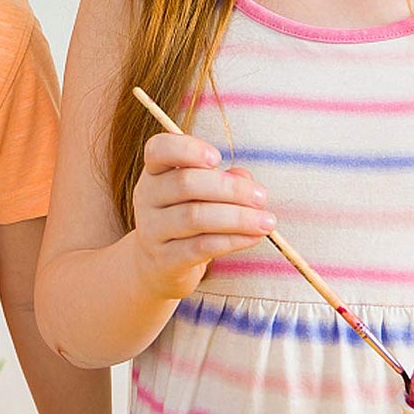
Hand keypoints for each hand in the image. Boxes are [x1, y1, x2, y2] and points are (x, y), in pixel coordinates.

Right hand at [131, 131, 274, 298]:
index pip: (159, 149)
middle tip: (261, 197)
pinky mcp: (165, 259)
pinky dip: (231, 240)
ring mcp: (152, 229)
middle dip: (230, 189)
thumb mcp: (199, 193)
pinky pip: (200, 246)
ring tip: (266, 222)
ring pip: (195, 217)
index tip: (218, 158)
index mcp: (154, 172)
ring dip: (237, 217)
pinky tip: (253, 238)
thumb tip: (245, 179)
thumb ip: (222, 179)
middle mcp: (146, 197)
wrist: (157, 264)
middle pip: (185, 183)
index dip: (187, 149)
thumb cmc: (185, 217)